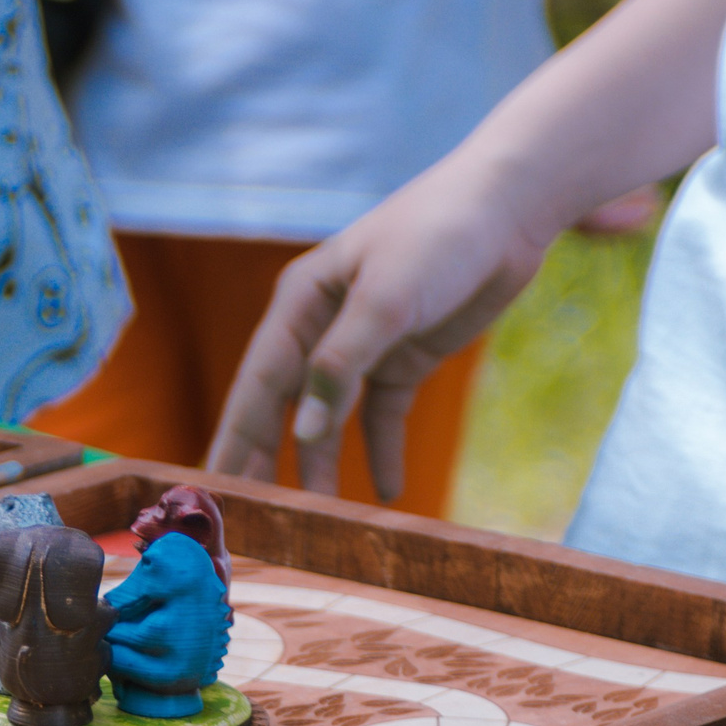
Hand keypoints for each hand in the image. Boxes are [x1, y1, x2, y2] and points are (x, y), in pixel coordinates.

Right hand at [206, 156, 554, 500]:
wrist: (513, 204)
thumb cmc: (440, 233)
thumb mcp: (387, 298)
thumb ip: (340, 366)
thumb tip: (302, 432)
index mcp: (299, 306)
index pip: (255, 386)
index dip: (234, 439)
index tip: (213, 488)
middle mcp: (320, 328)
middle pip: (282, 408)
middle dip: (265, 462)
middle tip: (250, 518)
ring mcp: (361, 345)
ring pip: (329, 419)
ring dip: (322, 466)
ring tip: (318, 521)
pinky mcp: (403, 356)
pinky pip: (382, 415)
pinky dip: (382, 451)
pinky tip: (388, 490)